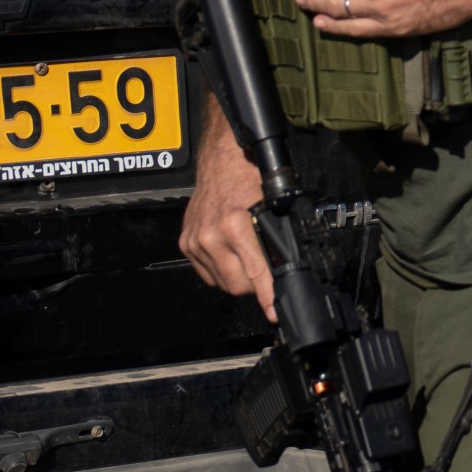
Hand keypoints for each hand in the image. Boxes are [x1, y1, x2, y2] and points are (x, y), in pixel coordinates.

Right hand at [180, 113, 274, 319]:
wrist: (222, 159)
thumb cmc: (249, 177)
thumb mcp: (272, 208)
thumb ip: (277, 242)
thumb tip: (285, 273)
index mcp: (236, 225)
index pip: (255, 274)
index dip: (267, 296)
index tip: (274, 313)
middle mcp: (212, 235)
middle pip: (236, 286)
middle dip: (253, 285)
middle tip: (263, 273)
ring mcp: (196, 240)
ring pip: (221, 282)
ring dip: (236, 277)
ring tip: (245, 257)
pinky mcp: (186, 242)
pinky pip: (206, 273)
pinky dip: (219, 268)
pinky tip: (228, 252)